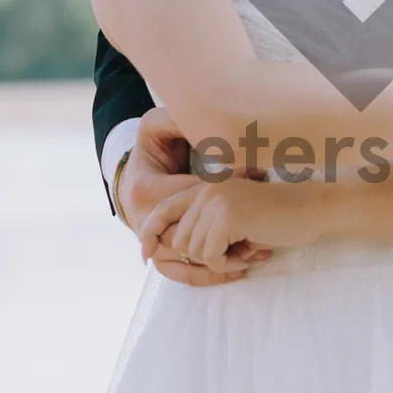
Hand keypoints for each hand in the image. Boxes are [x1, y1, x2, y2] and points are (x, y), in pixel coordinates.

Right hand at [118, 109, 263, 286]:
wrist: (132, 174)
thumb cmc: (151, 148)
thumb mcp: (157, 125)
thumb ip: (177, 118)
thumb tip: (204, 117)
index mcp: (149, 190)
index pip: (193, 198)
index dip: (225, 195)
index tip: (254, 183)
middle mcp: (144, 221)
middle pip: (191, 237)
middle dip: (226, 236)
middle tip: (260, 232)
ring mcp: (149, 241)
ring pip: (186, 261)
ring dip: (219, 263)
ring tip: (253, 257)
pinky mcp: (157, 253)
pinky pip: (181, 272)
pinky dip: (207, 275)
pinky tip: (236, 271)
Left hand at [140, 175, 322, 273]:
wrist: (311, 208)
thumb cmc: (278, 218)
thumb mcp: (236, 217)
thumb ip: (208, 224)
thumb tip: (177, 249)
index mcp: (206, 187)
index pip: (163, 209)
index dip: (149, 233)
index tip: (145, 255)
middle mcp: (206, 191)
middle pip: (180, 240)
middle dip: (206, 256)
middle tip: (237, 252)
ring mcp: (216, 201)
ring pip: (195, 251)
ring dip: (220, 260)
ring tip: (246, 250)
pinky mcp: (228, 217)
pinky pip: (212, 256)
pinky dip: (229, 263)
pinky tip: (250, 253)